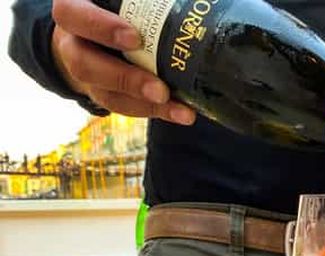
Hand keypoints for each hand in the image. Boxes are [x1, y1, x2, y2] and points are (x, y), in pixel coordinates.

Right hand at [51, 0, 194, 124]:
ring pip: (106, 94)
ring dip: (144, 104)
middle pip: (84, 64)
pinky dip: (155, 111)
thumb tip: (188, 1)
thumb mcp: (122, 1)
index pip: (72, 14)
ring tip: (177, 108)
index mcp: (74, 8)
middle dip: (125, 79)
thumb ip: (144, 2)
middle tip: (160, 89)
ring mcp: (87, 72)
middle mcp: (72, 42)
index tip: (135, 38)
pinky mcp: (104, 93)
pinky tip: (181, 113)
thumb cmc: (117, 6)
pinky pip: (125, 107)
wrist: (101, 29)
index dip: (101, 27)